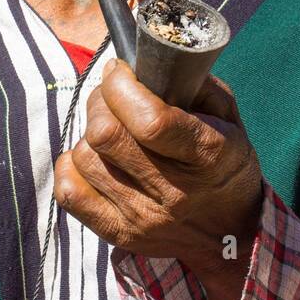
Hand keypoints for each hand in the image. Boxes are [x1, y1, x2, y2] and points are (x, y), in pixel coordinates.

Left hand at [54, 58, 262, 299]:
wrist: (228, 234)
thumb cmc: (223, 164)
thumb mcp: (229, 119)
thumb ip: (196, 85)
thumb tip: (148, 64)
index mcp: (206, 155)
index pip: (149, 120)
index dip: (122, 86)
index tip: (121, 71)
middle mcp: (173, 192)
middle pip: (105, 134)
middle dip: (102, 100)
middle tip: (113, 96)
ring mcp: (143, 218)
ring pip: (85, 156)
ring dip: (91, 135)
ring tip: (113, 132)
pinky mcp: (118, 233)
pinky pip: (69, 192)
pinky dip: (74, 166)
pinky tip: (98, 159)